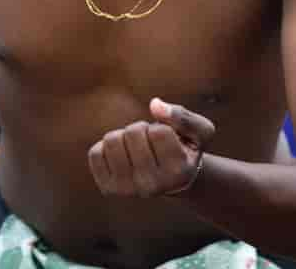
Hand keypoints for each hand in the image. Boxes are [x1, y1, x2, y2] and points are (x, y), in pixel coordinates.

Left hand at [88, 97, 215, 197]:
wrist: (171, 181)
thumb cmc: (185, 149)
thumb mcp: (199, 131)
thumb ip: (182, 116)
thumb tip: (154, 104)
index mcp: (177, 172)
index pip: (158, 131)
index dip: (162, 126)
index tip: (168, 139)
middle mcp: (152, 186)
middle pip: (133, 133)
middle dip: (142, 129)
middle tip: (150, 143)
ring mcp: (128, 190)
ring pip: (112, 140)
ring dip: (124, 136)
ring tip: (136, 148)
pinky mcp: (108, 188)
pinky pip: (95, 153)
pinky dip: (106, 147)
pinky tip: (122, 156)